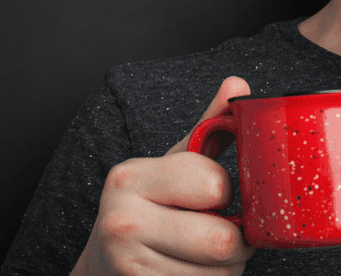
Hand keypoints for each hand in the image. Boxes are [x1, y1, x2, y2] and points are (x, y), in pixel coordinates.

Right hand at [71, 77, 255, 275]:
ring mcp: (127, 265)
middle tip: (220, 232)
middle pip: (224, 240)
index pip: (215, 185)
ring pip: (220, 274)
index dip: (227, 192)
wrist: (102, 267)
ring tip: (201, 255)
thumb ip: (208, 127)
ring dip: (226, 269)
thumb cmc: (148, 209)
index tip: (211, 195)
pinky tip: (189, 273)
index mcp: (131, 177)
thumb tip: (239, 84)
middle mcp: (122, 220)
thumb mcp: (173, 165)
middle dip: (237, 241)